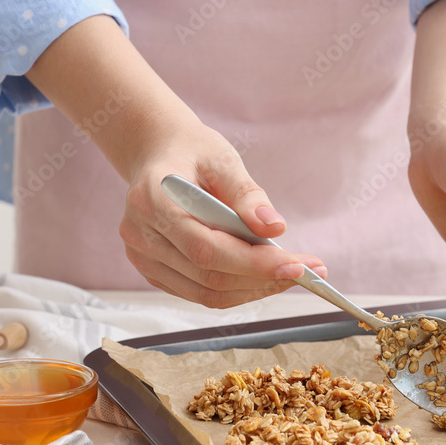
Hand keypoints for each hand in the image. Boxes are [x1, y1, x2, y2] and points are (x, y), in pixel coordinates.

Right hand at [119, 121, 326, 307]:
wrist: (159, 153)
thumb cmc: (193, 152)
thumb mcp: (223, 159)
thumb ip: (248, 195)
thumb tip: (274, 229)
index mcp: (151, 200)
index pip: (206, 248)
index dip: (253, 264)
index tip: (297, 265)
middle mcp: (139, 234)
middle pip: (208, 275)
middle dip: (263, 278)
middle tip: (306, 270)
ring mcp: (142, 256)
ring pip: (205, 292)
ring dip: (253, 289)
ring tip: (290, 274)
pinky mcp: (152, 269)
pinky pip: (198, 292)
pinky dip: (235, 289)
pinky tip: (261, 275)